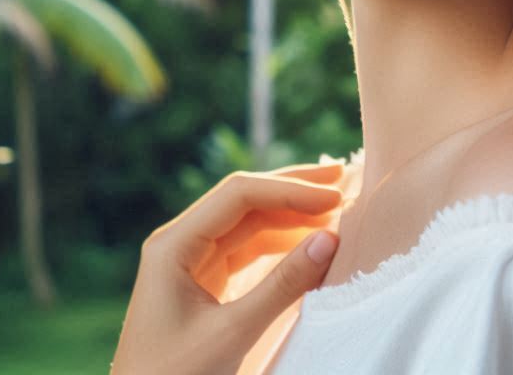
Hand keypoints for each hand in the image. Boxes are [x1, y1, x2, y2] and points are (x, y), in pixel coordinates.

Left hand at [112, 161, 343, 374]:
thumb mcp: (232, 334)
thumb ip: (282, 285)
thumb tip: (329, 238)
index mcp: (172, 245)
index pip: (239, 195)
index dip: (289, 191)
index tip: (333, 196)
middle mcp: (179, 244)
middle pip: (244, 200)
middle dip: (291, 189)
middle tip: (340, 177)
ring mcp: (190, 263)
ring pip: (248, 223)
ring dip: (289, 215)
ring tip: (332, 208)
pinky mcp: (203, 285)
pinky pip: (246, 250)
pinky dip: (279, 243)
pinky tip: (306, 241)